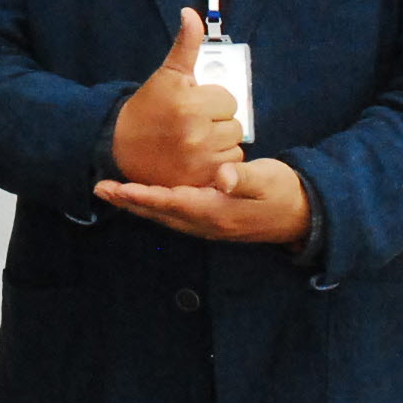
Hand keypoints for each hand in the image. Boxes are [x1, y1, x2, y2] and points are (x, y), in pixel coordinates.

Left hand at [96, 159, 311, 244]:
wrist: (303, 216)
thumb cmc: (284, 192)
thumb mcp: (267, 180)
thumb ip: (243, 178)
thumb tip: (222, 176)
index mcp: (216, 211)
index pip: (171, 202)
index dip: (143, 195)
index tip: (117, 187)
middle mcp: (206, 223)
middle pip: (159, 213)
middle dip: (129, 201)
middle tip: (100, 189)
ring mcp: (208, 225)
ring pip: (164, 215)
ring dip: (137, 204)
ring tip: (112, 192)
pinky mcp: (211, 221)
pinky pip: (174, 215)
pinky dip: (154, 205)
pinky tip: (144, 196)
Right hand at [112, 9, 243, 190]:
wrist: (121, 147)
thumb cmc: (148, 107)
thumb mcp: (167, 74)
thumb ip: (185, 44)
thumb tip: (191, 12)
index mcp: (189, 104)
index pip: (228, 100)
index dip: (211, 101)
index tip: (192, 105)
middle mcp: (195, 133)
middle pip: (234, 124)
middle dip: (217, 122)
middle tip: (192, 124)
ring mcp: (198, 159)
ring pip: (234, 146)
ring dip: (220, 143)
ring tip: (194, 140)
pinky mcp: (198, 180)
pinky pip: (228, 168)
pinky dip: (218, 164)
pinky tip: (198, 157)